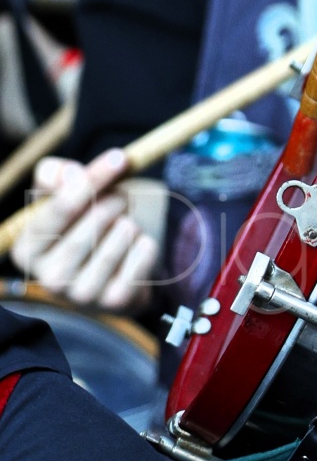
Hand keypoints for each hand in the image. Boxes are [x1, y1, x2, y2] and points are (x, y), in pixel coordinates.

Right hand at [11, 151, 164, 310]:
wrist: (105, 276)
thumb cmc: (76, 228)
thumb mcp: (57, 197)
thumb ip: (54, 175)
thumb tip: (70, 173)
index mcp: (26, 250)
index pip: (60, 208)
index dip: (93, 179)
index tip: (120, 158)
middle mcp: (49, 278)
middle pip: (94, 220)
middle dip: (115, 200)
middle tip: (121, 197)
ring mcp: (82, 294)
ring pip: (121, 236)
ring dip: (129, 222)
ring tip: (123, 225)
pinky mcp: (115, 302)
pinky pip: (142, 256)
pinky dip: (145, 243)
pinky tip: (135, 245)